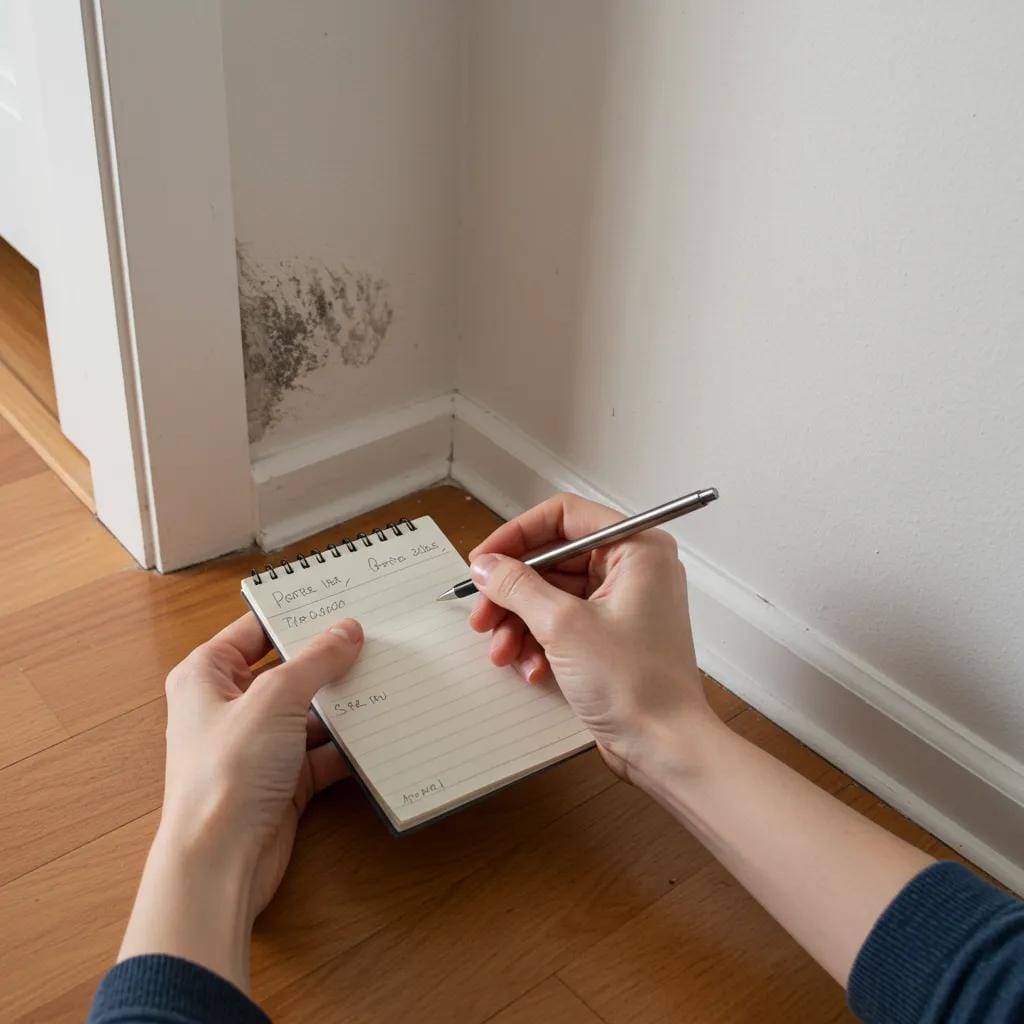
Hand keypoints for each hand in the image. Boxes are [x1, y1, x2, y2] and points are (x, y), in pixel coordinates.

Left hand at [119, 613, 362, 989]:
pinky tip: (381, 730)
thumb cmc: (225, 773)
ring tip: (388, 679)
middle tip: (375, 638)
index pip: (254, 629)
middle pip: (287, 670)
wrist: (219, 861)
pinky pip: (321, 752)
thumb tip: (348, 631)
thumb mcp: (275, 698)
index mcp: (206, 676)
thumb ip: (315, 661)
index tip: (339, 602)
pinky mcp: (281, 780)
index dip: (294, 615)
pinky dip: (348, 745)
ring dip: (344, 703)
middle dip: (329, 660)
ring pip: (309, 712)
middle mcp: (229, 707)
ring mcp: (257, 745)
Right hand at [468, 493, 714, 781]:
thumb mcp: (563, 625)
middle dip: (513, 591)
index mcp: (637, 548)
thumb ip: (518, 587)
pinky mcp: (610, 636)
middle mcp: (633, 569)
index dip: (518, 535)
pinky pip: (562, 623)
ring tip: (502, 650)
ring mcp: (622, 604)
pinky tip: (530, 668)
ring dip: (520, 622)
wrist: (665, 747)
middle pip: (553, 559)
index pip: (565, 517)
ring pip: (552, 595)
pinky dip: (539, 642)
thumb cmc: (638, 685)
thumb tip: (487, 566)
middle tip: (483, 614)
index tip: (485, 559)